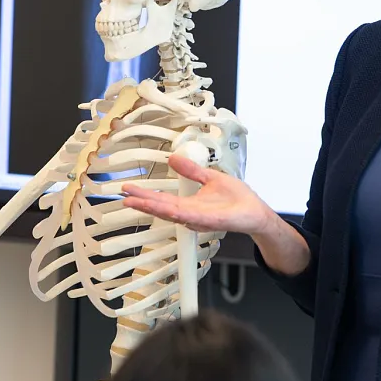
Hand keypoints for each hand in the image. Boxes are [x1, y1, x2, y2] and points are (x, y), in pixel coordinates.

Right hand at [120, 152, 275, 235]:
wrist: (256, 211)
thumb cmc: (237, 199)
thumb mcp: (210, 178)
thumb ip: (191, 170)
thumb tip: (173, 158)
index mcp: (189, 203)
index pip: (162, 199)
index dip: (145, 195)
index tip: (129, 190)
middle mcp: (191, 213)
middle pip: (162, 208)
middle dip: (143, 203)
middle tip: (125, 197)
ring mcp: (201, 219)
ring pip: (173, 214)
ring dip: (155, 209)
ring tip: (138, 203)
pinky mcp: (213, 222)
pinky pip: (195, 219)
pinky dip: (182, 216)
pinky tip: (171, 212)